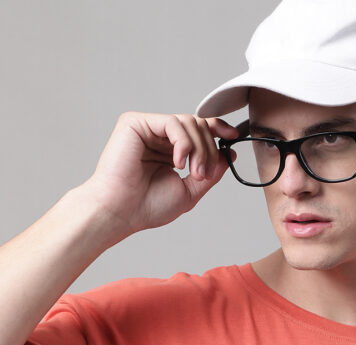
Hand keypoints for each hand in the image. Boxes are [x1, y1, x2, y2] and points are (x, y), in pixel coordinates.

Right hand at [82, 112, 239, 236]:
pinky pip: (172, 122)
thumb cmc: (147, 206)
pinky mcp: (135, 123)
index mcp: (170, 151)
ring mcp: (147, 128)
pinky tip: (178, 162)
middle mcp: (159, 137)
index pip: (198, 130)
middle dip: (210, 149)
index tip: (233, 137)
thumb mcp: (190, 191)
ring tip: (193, 172)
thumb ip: (211, 173)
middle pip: (198, 125)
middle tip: (204, 174)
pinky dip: (183, 142)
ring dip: (199, 148)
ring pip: (189, 122)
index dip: (218, 129)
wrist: (122, 211)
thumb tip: (229, 154)